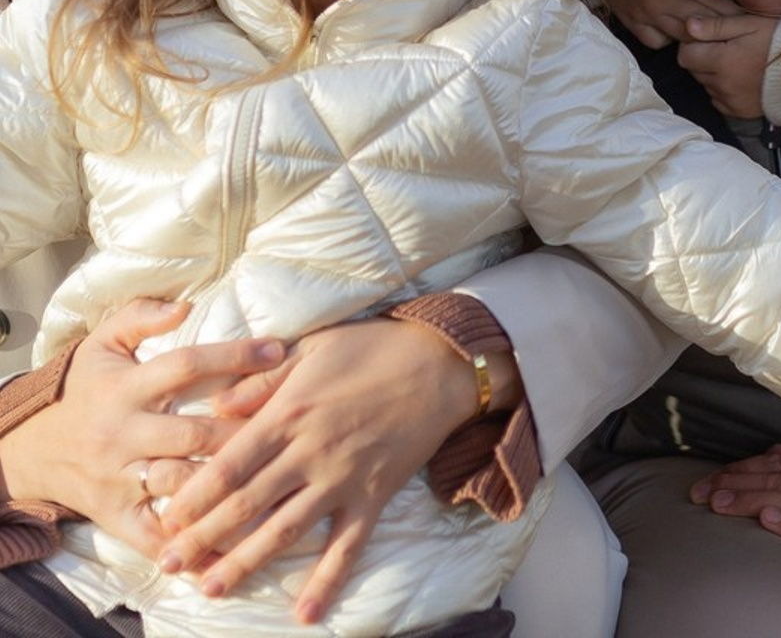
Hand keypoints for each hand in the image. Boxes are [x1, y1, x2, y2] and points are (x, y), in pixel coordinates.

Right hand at [0, 298, 282, 557]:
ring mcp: (120, 478)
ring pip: (179, 482)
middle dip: (243, 428)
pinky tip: (229, 539)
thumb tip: (186, 305)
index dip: (234, 356)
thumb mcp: (102, 343)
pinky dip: (190, 540)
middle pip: (192, 432)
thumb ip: (141, 316)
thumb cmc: (86, 387)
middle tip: (292, 420)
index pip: (186, 365)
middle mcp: (123, 433)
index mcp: (126, 387)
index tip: (279, 351)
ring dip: (225, 482)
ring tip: (274, 475)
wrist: (33, 448)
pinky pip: (154, 533)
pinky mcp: (116, 515)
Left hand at [156, 316, 515, 625]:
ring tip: (210, 589)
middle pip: (246, 504)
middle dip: (202, 538)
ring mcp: (342, 478)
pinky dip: (327, 582)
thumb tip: (216, 406)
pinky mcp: (373, 496)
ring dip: (245, 564)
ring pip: (285, 531)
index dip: (192, 496)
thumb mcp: (312, 347)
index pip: (229, 464)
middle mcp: (310, 452)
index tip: (163, 519)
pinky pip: (347, 547)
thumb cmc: (373, 347)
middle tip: (167, 565)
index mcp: (290, 413)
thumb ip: (262, 378)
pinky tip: (305, 614)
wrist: (440, 363)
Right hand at [578, 0, 737, 48]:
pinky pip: (660, 42)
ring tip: (721, 43)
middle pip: (701, 20)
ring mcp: (648, 16)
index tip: (752, 19)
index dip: (733, 12)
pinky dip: (670, 42)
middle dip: (722, 29)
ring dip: (701, 40)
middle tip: (745, 36)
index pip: (712, 0)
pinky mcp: (637, 30)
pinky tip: (681, 42)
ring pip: (683, 36)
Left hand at [678, 12, 778, 117]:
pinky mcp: (739, 112)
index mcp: (721, 60)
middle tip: (725, 48)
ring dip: (713, 74)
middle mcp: (722, 84)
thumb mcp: (749, 24)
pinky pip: (718, 100)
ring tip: (736, 63)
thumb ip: (716, 25)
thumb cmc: (779, 41)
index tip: (708, 38)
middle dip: (703, 58)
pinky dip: (723, 90)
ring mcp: (730, 101)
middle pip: (694, 71)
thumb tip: (688, 26)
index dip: (692, 45)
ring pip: (706, 85)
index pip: (685, 56)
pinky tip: (740, 79)